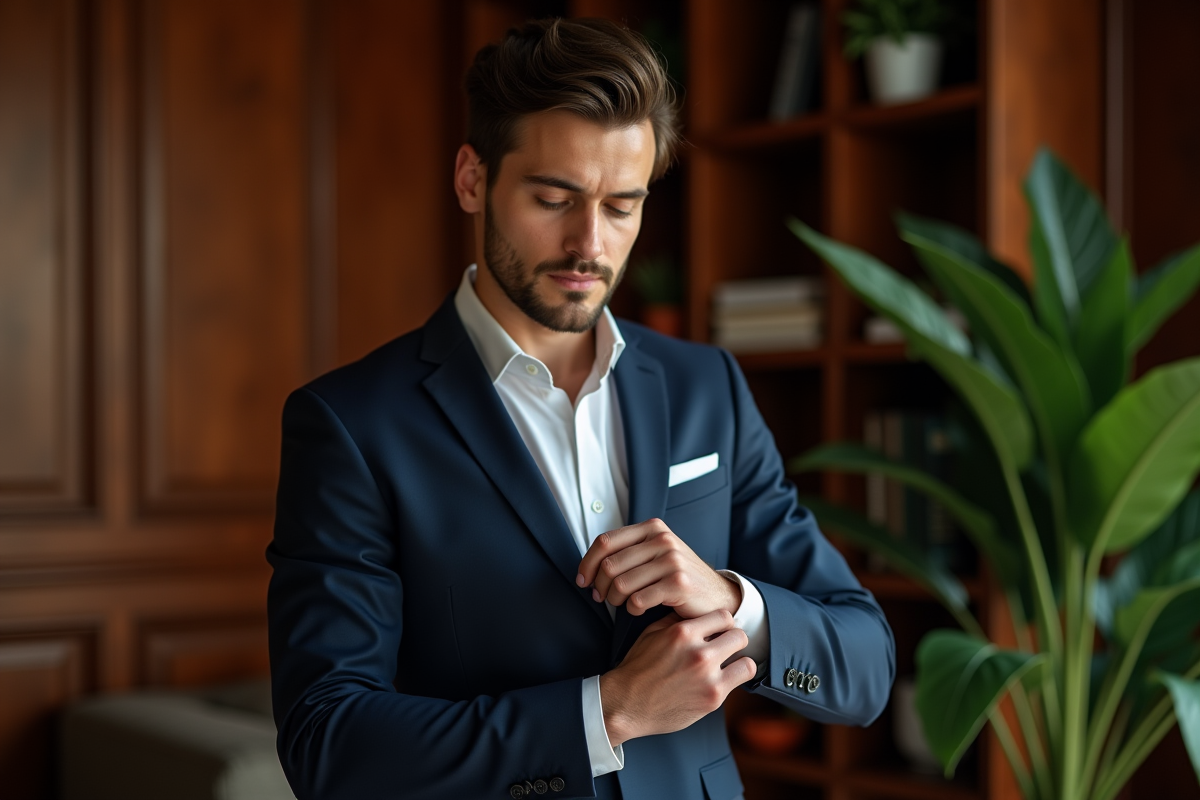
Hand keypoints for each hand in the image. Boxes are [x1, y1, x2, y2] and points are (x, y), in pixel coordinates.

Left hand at [576, 518, 741, 618]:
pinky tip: (638, 610)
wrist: (718, 595)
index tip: (582, 580)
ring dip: (614, 600)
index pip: (605, 542)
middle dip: (599, 586)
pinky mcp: (679, 584)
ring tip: (622, 604)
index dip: (587, 563)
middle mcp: (662, 539)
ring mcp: (672, 561)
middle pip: (609, 565)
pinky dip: (631, 609)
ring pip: (620, 584)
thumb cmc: (678, 577)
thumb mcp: (656, 554)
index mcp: (652, 528)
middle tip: (602, 598)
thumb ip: (627, 552)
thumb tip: (588, 568)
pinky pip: (637, 600)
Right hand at [599, 610, 756, 745]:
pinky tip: (726, 679)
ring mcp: (708, 677)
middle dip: (733, 640)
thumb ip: (676, 620)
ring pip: (747, 660)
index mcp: (683, 632)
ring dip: (739, 661)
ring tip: (729, 665)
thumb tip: (694, 611)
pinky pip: (740, 681)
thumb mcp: (651, 634)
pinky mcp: (713, 698)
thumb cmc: (637, 668)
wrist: (626, 704)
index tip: (719, 631)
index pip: (724, 616)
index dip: (723, 623)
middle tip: (725, 647)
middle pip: (739, 635)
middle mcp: (698, 653)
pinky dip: (736, 679)